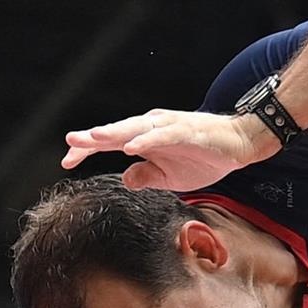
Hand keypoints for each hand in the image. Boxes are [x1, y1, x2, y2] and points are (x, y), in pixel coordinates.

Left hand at [62, 108, 274, 192]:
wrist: (240, 144)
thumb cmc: (205, 157)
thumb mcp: (170, 177)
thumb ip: (146, 177)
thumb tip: (125, 179)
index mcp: (144, 139)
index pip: (109, 143)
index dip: (87, 151)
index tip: (67, 163)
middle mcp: (151, 128)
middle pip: (116, 132)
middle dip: (92, 138)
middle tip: (70, 142)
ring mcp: (168, 127)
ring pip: (135, 130)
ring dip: (114, 133)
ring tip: (94, 138)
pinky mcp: (187, 131)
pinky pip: (163, 136)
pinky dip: (146, 141)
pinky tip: (132, 147)